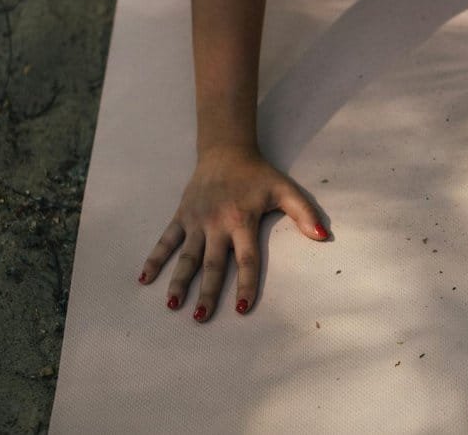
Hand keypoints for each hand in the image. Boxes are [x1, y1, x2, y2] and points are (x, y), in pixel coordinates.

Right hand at [137, 144, 326, 320]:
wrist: (226, 151)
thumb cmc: (258, 175)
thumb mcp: (285, 190)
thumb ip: (304, 214)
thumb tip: (323, 236)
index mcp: (242, 221)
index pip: (246, 260)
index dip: (245, 285)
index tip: (242, 309)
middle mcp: (217, 224)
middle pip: (212, 264)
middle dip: (207, 292)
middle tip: (201, 316)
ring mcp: (196, 221)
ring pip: (186, 256)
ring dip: (178, 280)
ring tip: (173, 304)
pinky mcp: (181, 216)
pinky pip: (166, 240)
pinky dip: (155, 258)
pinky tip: (145, 278)